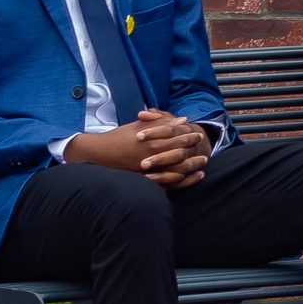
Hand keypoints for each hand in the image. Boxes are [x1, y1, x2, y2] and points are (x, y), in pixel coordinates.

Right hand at [67, 109, 208, 187]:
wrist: (98, 155)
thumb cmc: (119, 138)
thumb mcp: (139, 127)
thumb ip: (162, 123)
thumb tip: (183, 119)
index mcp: (150, 142)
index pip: (176, 138)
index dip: (188, 136)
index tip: (198, 134)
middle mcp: (152, 157)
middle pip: (180, 154)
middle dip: (193, 150)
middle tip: (204, 147)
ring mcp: (149, 171)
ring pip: (178, 170)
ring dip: (193, 166)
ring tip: (203, 163)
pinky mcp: (146, 181)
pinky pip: (170, 184)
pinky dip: (185, 181)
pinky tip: (194, 177)